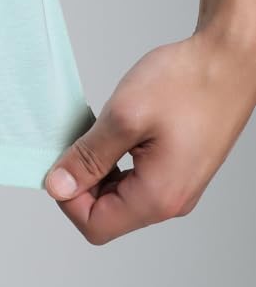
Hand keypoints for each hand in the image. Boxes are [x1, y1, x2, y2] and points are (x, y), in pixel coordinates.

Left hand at [44, 32, 255, 244]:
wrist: (228, 60)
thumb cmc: (188, 82)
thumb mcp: (124, 117)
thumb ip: (88, 158)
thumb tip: (58, 187)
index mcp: (158, 196)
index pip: (95, 226)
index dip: (68, 199)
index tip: (63, 162)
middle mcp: (170, 201)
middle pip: (107, 214)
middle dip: (83, 181)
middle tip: (80, 141)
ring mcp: (176, 185)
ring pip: (119, 196)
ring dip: (99, 170)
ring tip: (100, 134)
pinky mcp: (177, 168)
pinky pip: (136, 180)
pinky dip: (116, 162)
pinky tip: (117, 134)